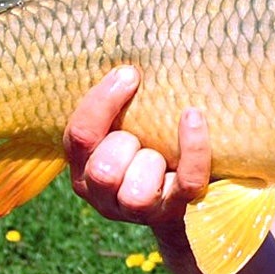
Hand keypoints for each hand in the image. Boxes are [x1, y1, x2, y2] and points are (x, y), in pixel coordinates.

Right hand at [64, 65, 210, 225]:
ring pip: (138, 190)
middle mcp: (102, 194)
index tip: (130, 73)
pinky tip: (193, 118)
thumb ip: (113, 103)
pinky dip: (194, 150)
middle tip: (140, 134)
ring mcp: (136, 209)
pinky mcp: (173, 213)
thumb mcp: (120, 123)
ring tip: (162, 152)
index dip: (103, 102)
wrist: (178, 190)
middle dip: (125, 143)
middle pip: (103, 169)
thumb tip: (128, 60)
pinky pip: (187, 182)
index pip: (79, 135)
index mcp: (82, 166)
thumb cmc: (145, 141)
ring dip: (154, 160)